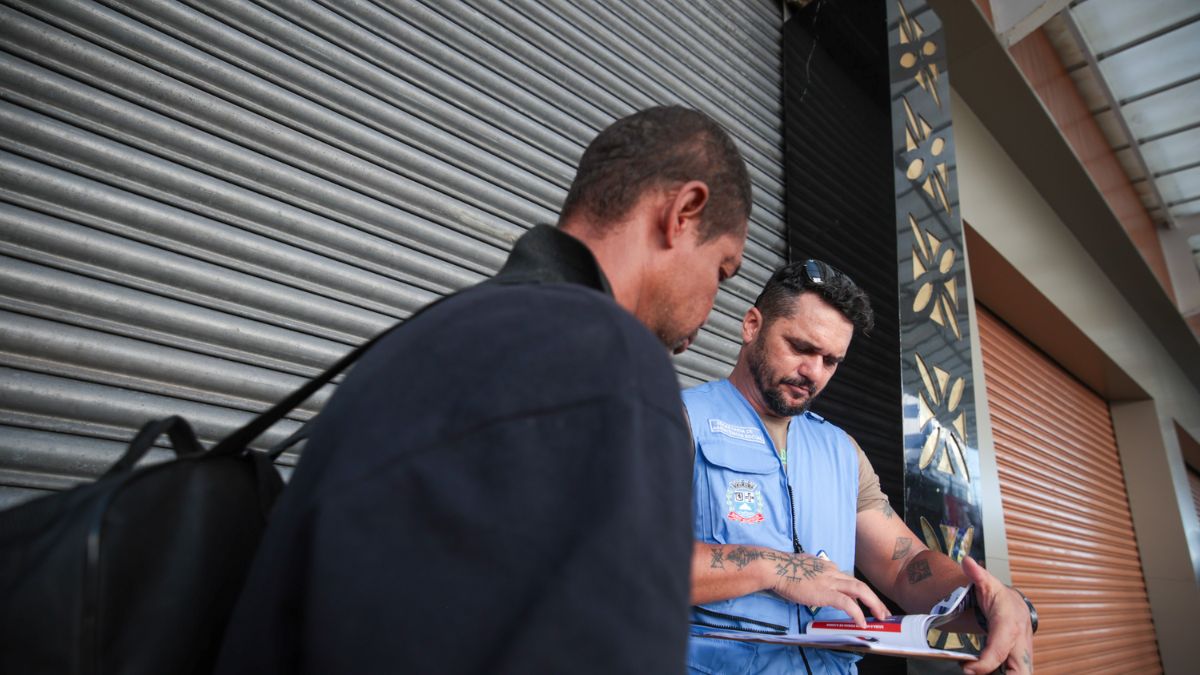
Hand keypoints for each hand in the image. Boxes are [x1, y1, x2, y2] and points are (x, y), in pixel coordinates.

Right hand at [764, 551, 889, 626]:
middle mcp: (833, 572)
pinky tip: (862, 622)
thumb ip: (814, 573)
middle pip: (860, 585)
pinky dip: (857, 613)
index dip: (859, 594)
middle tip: (883, 612)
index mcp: (828, 567)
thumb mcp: (804, 566)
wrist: (776, 568)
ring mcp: (830, 581)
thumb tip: (815, 581)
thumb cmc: (784, 569)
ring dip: (873, 604)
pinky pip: (847, 603)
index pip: (848, 580)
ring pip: (860, 591)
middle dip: (874, 599)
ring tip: (881, 616)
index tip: (865, 603)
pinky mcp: (825, 592)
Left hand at [961, 557, 1034, 673]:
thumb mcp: (988, 584)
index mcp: (1010, 625)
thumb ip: (977, 575)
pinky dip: (1002, 674)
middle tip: (976, 674)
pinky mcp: (1020, 662)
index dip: (984, 663)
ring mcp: (1023, 655)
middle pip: (1020, 672)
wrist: (1016, 606)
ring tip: (977, 672)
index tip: (966, 669)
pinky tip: (985, 672)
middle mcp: (1020, 643)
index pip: (999, 649)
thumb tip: (967, 562)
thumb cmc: (1000, 597)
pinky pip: (1014, 673)